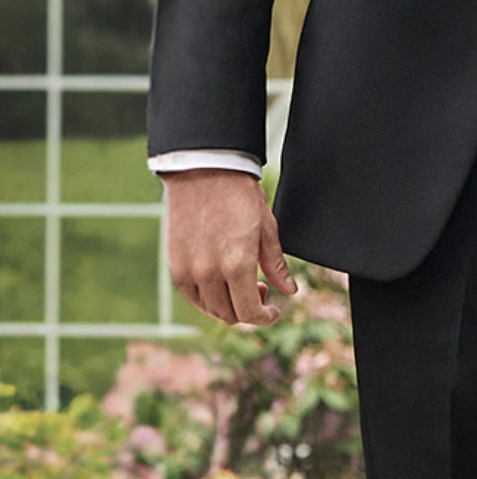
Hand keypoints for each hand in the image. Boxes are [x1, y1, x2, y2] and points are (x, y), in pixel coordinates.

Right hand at [162, 169, 296, 325]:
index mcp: (237, 265)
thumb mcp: (266, 227)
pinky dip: (208, 297)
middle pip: (229, 314)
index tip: (273, 311)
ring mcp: (189, 271)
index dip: (265, 317)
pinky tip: (220, 282)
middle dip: (248, 310)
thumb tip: (289, 290)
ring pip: (210, 309)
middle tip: (260, 290)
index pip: (250, 312)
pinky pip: (193, 296)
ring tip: (241, 284)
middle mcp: (210, 274)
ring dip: (228, 306)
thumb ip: (276, 264)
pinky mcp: (175, 266)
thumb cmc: (240, 194)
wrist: (205, 170)